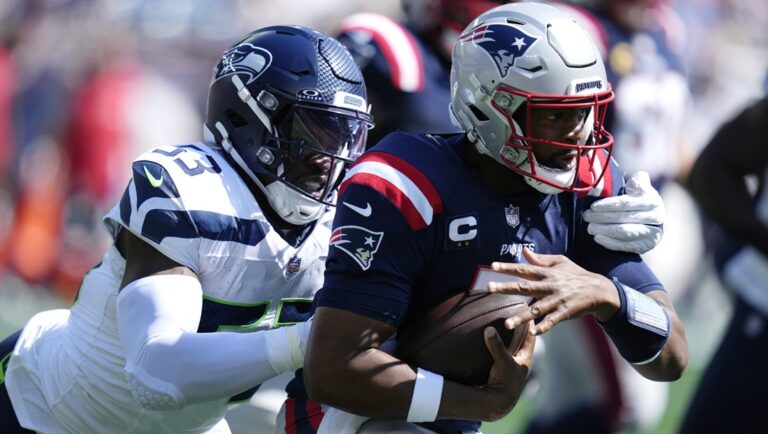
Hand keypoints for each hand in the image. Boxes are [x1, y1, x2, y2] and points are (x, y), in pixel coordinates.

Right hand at [480, 322, 535, 420]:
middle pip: (524, 340)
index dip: (530, 323)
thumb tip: (489, 329)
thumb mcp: (502, 362)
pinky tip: (491, 343)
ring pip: (514, 348)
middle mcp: (521, 362)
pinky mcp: (502, 372)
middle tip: (517, 314)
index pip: (531, 336)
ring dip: (510, 338)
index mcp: (526, 358)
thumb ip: (496, 346)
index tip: (528, 310)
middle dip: (521, 328)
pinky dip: (500, 347)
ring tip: (505, 325)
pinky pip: (503, 355)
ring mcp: (512, 367)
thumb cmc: (505, 382)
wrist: (498, 403)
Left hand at [487, 249, 619, 334]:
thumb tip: (524, 251)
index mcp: (547, 273)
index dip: (508, 267)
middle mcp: (550, 285)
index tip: (492, 266)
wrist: (599, 290)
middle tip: (489, 287)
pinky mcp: (565, 313)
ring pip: (536, 309)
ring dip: (521, 317)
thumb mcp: (560, 262)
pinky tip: (532, 333)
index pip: (524, 268)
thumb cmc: (576, 275)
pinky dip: (543, 327)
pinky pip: (552, 321)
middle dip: (506, 287)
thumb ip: (541, 259)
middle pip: (525, 286)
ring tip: (506, 324)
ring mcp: (557, 300)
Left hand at [583, 171, 663, 253]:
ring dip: (604, 230)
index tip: (593, 206)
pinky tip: (598, 238)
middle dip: (602, 217)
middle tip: (586, 216)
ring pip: (624, 232)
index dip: (609, 205)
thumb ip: (638, 180)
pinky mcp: (645, 246)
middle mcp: (655, 218)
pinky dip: (610, 242)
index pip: (626, 203)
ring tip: (589, 228)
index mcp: (652, 200)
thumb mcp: (639, 186)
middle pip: (624, 218)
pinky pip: (625, 245)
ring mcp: (652, 234)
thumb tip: (634, 182)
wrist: (651, 220)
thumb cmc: (638, 199)